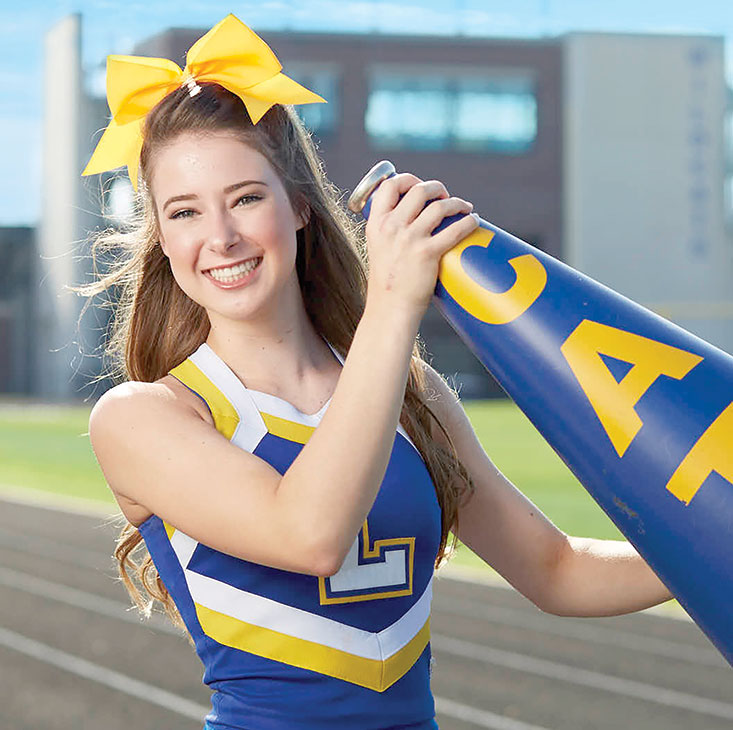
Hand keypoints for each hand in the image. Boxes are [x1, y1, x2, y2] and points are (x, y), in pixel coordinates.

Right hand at [364, 173, 478, 317]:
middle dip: (436, 188)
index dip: (408, 179)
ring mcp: (409, 239)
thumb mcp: (379, 248)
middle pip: (418, 190)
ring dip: (456, 202)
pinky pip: (455, 229)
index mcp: (376, 224)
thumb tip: (413, 217)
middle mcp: (391, 227)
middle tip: (444, 197)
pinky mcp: (427, 253)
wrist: (390, 308)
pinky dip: (468, 221)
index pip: (389, 186)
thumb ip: (390, 230)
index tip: (419, 186)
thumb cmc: (388, 281)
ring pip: (439, 206)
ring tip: (464, 208)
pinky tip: (473, 221)